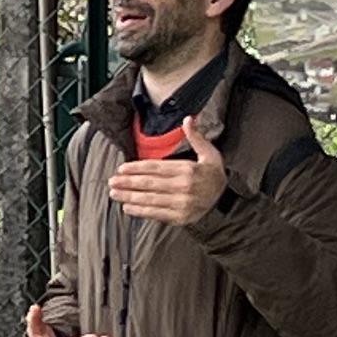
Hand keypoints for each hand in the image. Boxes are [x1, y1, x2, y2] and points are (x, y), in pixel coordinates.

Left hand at [108, 121, 227, 226]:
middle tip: (111, 182)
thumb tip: (188, 119)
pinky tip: (127, 207)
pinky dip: (140, 211)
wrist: (225, 200)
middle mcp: (184, 187)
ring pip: (150, 199)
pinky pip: (157, 214)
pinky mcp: (180, 217)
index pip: (157, 168)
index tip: (121, 169)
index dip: (137, 169)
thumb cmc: (213, 174)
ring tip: (114, 193)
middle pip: (150, 184)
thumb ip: (196, 137)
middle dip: (128, 183)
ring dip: (130, 197)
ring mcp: (182, 204)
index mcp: (188, 170)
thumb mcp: (210, 153)